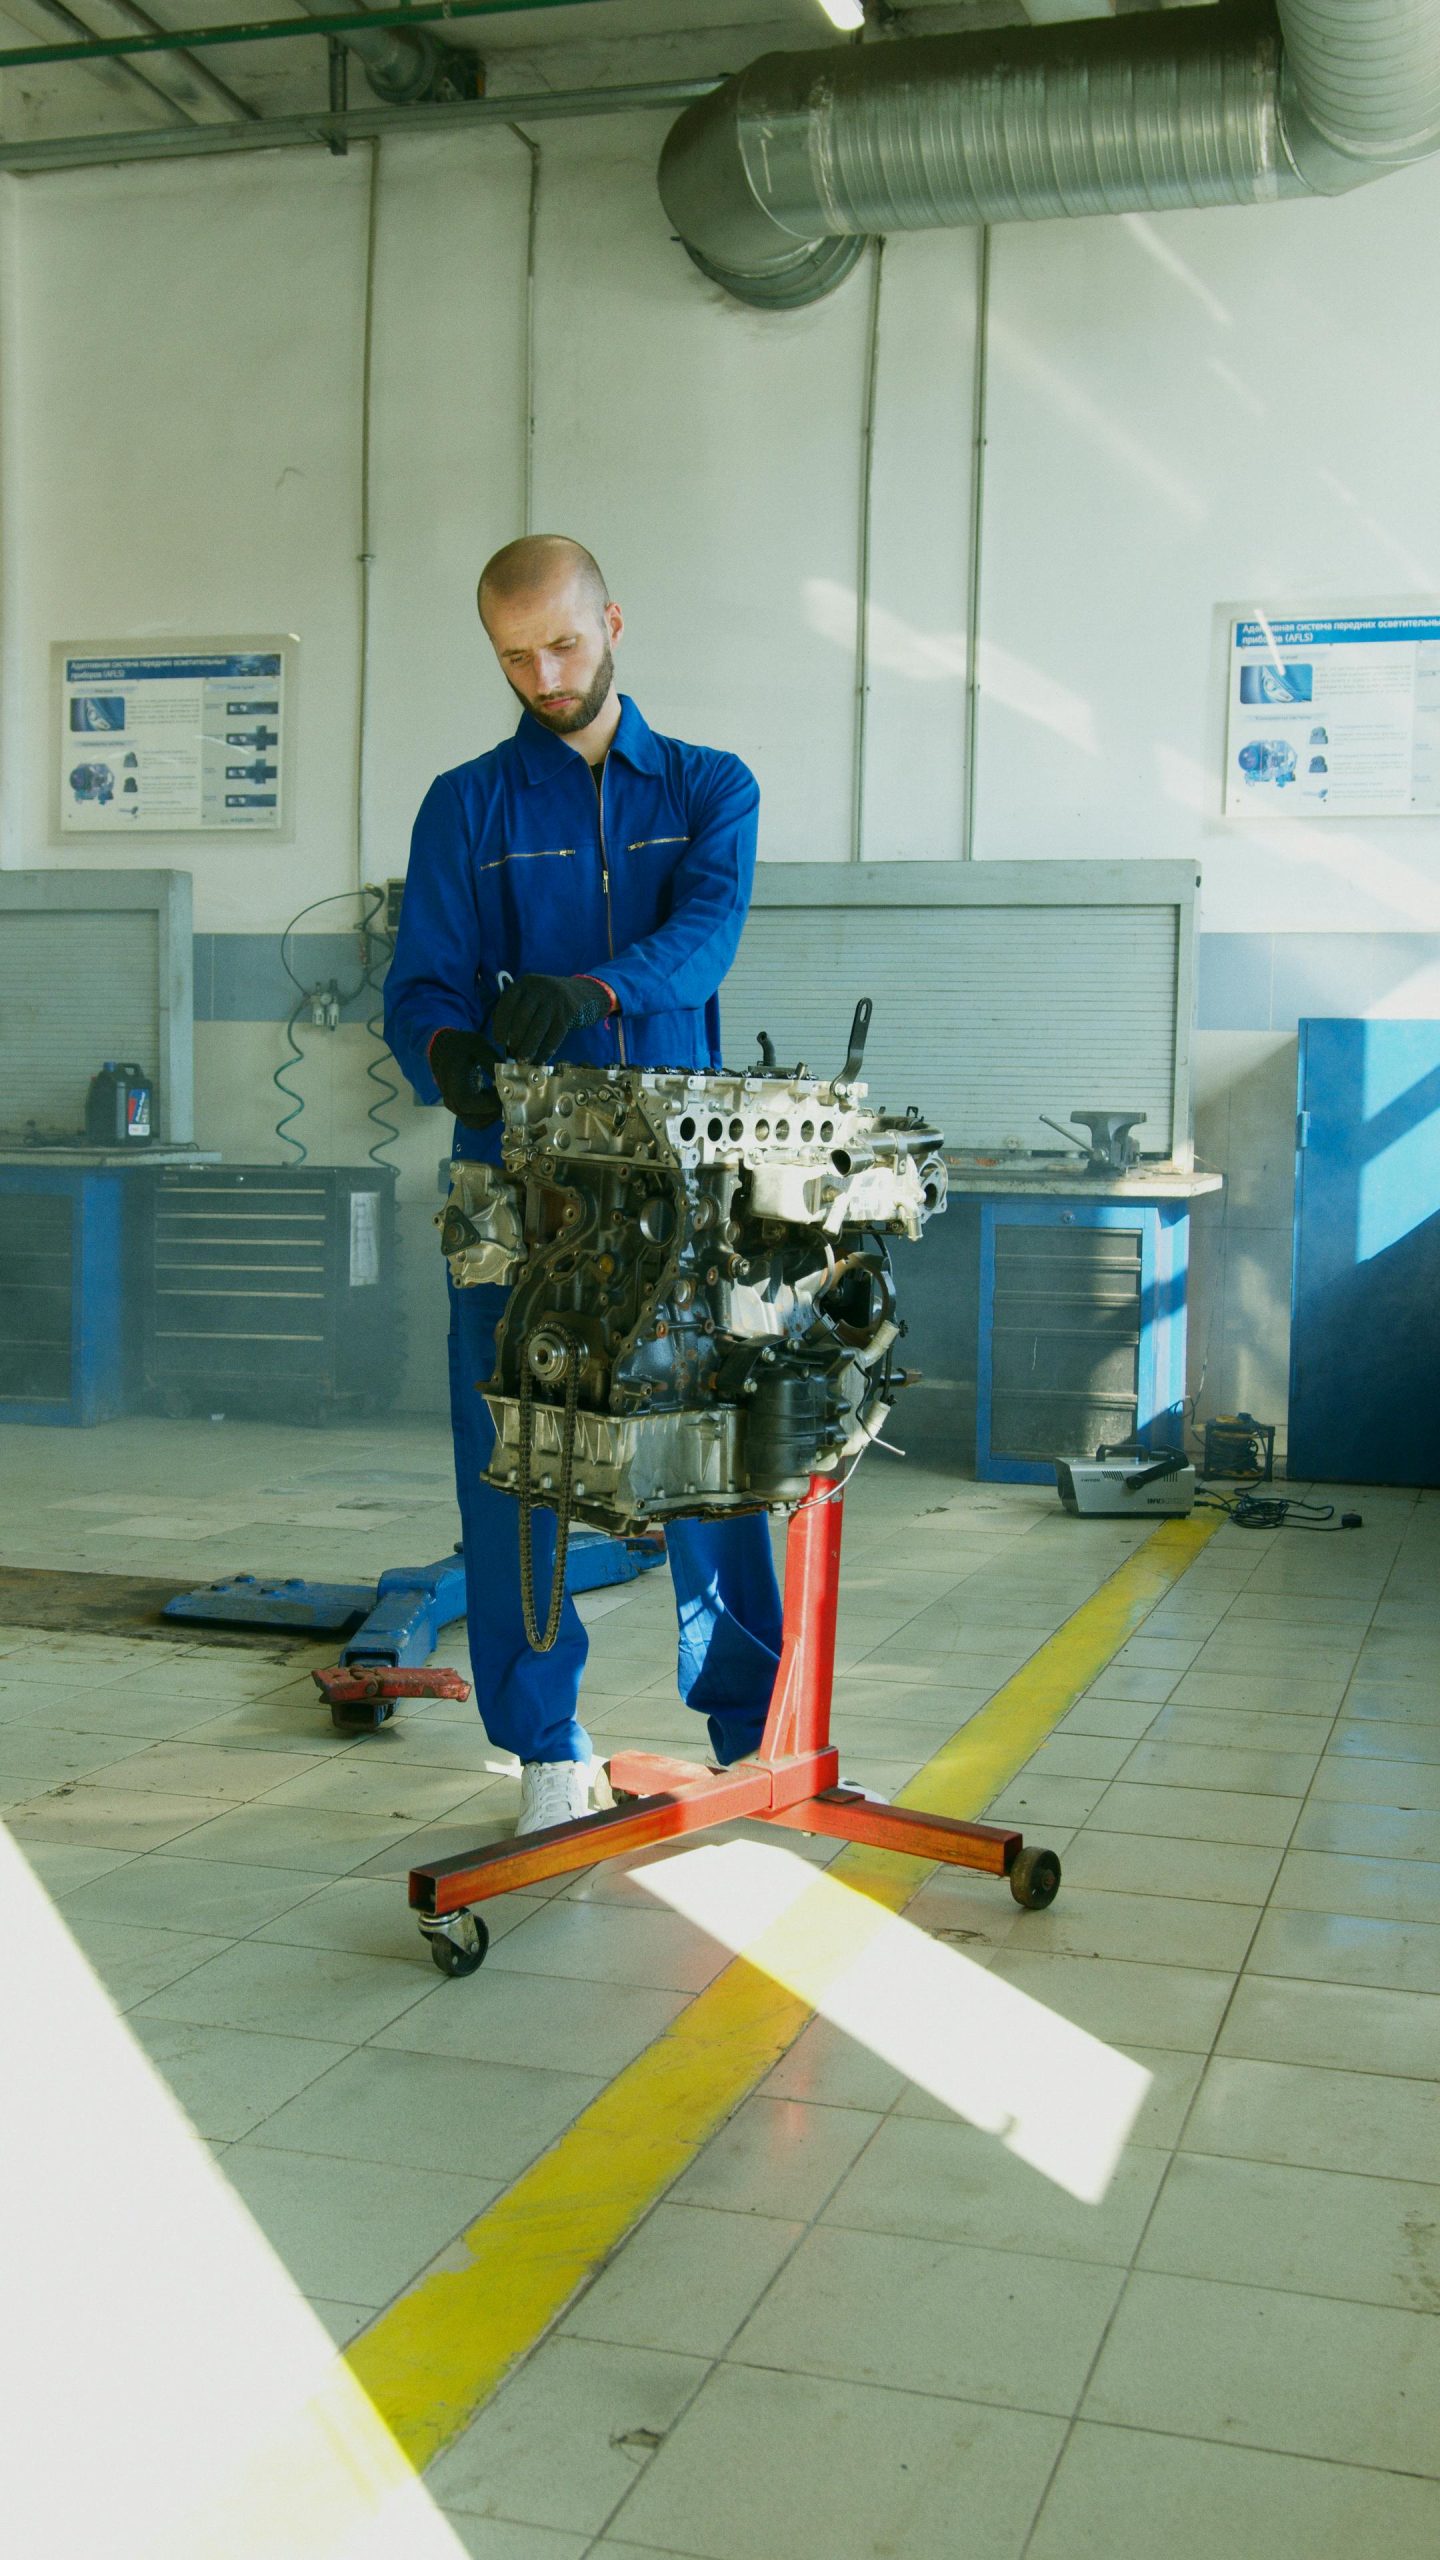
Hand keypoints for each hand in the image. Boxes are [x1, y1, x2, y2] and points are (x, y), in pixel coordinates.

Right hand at [429, 1028, 501, 1127]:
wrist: (443, 1048)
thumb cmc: (461, 1046)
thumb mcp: (479, 1046)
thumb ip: (494, 1063)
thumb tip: (510, 1079)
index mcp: (454, 1083)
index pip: (470, 1103)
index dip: (491, 1103)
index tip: (505, 1092)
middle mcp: (451, 1099)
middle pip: (474, 1120)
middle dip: (494, 1113)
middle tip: (507, 1097)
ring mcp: (453, 1105)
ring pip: (475, 1123)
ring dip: (491, 1115)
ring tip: (500, 1096)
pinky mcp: (458, 1107)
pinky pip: (473, 1119)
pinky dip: (486, 1114)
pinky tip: (492, 1097)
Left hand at [490, 974, 611, 1062]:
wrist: (580, 992)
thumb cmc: (546, 1000)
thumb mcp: (529, 996)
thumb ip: (514, 1011)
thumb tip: (502, 1040)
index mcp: (524, 983)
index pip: (507, 1003)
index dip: (501, 1023)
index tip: (499, 1041)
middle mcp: (539, 988)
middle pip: (523, 1016)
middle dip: (516, 1039)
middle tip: (512, 1055)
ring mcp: (555, 999)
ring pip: (538, 1027)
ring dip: (529, 1047)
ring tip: (523, 1061)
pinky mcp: (569, 1011)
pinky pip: (555, 1034)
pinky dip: (546, 1050)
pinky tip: (541, 1060)